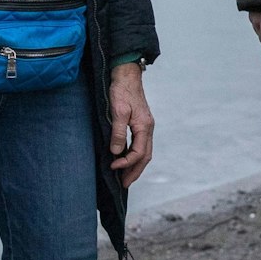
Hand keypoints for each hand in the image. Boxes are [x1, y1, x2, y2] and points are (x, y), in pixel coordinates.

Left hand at [109, 62, 154, 188]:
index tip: (112, 167)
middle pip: (145, 156)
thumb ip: (118, 132)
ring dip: (135, 165)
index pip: (139, 153)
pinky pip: (141, 145)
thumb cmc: (122, 91)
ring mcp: (146, 126)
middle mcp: (148, 128)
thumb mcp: (118, 111)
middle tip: (123, 184)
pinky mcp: (141, 124)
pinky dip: (134, 156)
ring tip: (125, 177)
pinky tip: (125, 159)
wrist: (126, 75)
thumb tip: (116, 152)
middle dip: (135, 172)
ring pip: (144, 152)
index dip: (126, 163)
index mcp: (145, 126)